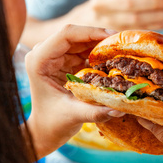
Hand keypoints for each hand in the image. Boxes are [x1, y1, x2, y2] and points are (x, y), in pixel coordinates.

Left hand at [25, 25, 123, 157]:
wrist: (46, 131)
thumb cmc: (53, 123)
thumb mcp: (74, 116)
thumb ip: (96, 111)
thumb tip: (121, 108)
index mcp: (39, 61)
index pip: (66, 35)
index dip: (90, 32)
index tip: (113, 36)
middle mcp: (45, 54)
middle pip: (76, 35)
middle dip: (100, 38)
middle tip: (123, 44)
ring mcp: (56, 56)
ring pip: (82, 42)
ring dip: (102, 45)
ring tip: (122, 51)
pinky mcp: (65, 61)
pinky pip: (85, 51)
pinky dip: (100, 54)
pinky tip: (114, 59)